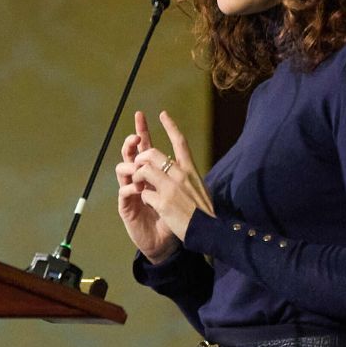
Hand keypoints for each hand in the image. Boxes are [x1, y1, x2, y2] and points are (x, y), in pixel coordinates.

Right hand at [115, 111, 179, 263]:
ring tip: (137, 167)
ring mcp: (131, 192)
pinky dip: (130, 187)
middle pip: (131, 153)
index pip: (147, 146)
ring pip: (122, 169)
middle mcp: (140, 179)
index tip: (145, 114)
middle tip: (136, 137)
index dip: (144, 130)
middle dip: (132, 142)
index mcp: (154, 173)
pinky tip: (138, 188)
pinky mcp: (127, 207)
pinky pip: (124, 192)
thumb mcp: (180, 193)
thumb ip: (176, 177)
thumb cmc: (176, 218)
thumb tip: (174, 158)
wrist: (167, 243)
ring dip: (129, 165)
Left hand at [128, 110, 213, 247]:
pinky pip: (143, 192)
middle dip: (140, 158)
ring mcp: (171, 187)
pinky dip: (143, 197)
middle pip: (152, 153)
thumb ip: (187, 177)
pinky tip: (150, 205)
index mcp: (191, 170)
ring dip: (136, 177)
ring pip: (143, 169)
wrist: (209, 232)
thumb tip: (179, 168)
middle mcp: (181, 174)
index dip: (170, 126)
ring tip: (138, 186)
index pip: (180, 142)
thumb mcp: (199, 188)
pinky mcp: (163, 201)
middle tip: (137, 166)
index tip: (162, 114)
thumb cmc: (203, 212)